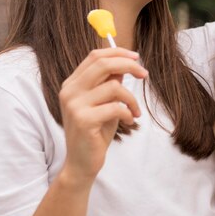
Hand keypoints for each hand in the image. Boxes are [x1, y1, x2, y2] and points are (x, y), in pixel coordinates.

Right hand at [59, 47, 147, 185]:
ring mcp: (74, 105)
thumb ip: (109, 83)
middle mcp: (69, 91)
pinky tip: (130, 121)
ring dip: (132, 99)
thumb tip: (125, 64)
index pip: (95, 56)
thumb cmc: (95, 131)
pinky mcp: (84, 120)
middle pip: (103, 64)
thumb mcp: (103, 103)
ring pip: (114, 86)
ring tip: (134, 112)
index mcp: (72, 84)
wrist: (82, 163)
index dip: (117, 52)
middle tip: (144, 74)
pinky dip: (128, 113)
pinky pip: (116, 107)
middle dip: (129, 65)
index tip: (136, 57)